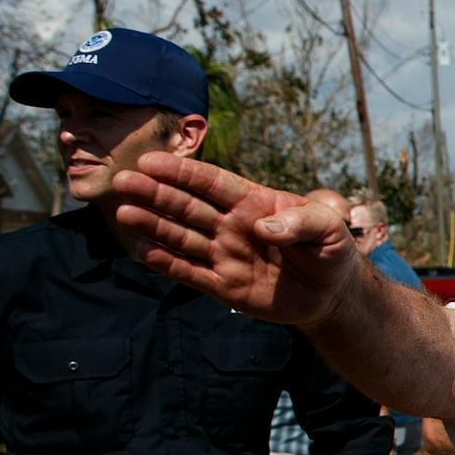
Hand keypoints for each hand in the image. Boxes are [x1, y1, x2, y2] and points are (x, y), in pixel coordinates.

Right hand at [111, 153, 360, 325]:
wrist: (332, 293)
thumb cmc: (330, 251)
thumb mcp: (329, 230)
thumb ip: (301, 222)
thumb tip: (264, 227)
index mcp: (254, 203)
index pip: (212, 183)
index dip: (183, 172)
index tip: (151, 161)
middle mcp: (232, 226)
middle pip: (187, 206)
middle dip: (155, 193)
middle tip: (122, 181)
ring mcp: (225, 254)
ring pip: (182, 237)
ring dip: (152, 225)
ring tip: (122, 212)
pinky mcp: (224, 286)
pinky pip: (190, 272)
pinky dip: (166, 263)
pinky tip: (140, 251)